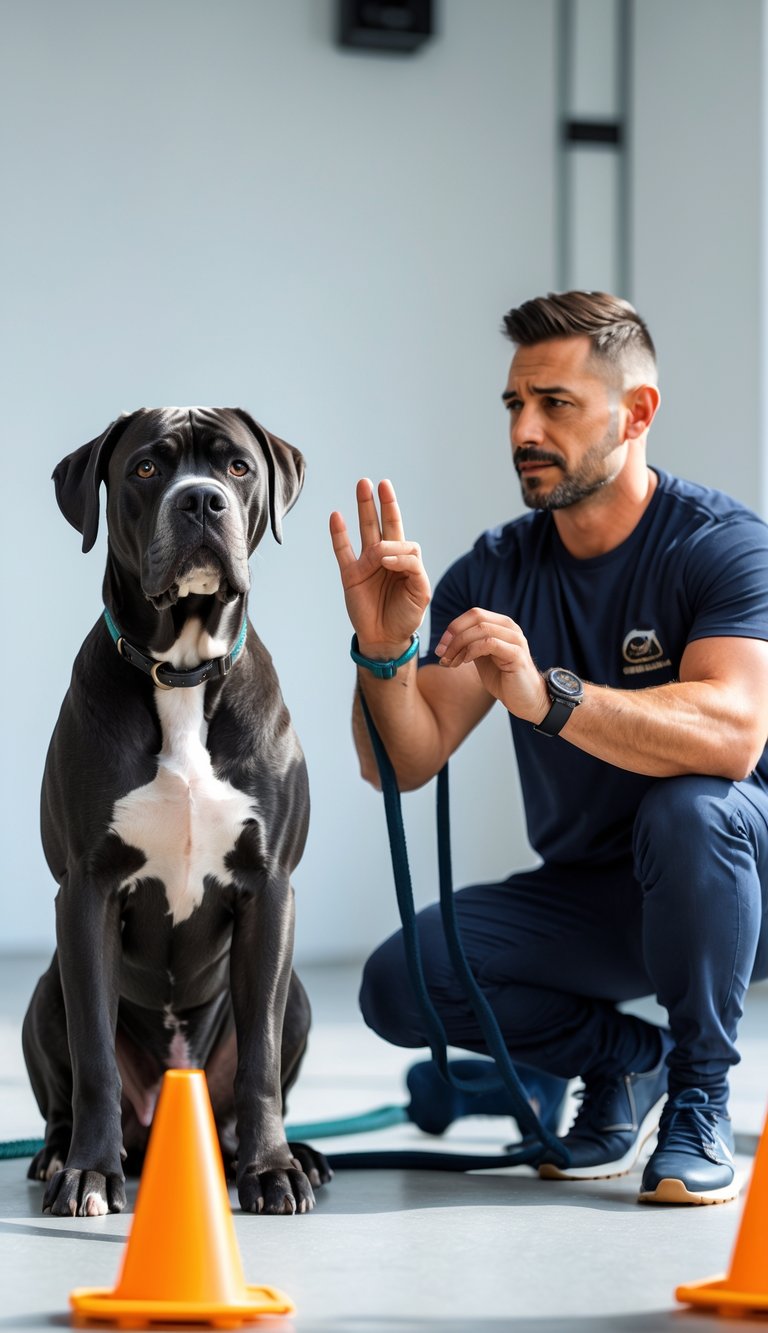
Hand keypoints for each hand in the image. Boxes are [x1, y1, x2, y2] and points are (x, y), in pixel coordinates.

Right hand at [330, 479, 430, 656]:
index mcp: (406, 562)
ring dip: (364, 508)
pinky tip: (337, 516)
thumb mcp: (420, 593)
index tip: (391, 565)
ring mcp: (367, 565)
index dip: (399, 550)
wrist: (386, 638)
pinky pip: (342, 550)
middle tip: (381, 483)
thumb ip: (412, 569)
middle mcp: (386, 558)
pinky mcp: (350, 574)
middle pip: (385, 524)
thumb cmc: (406, 616)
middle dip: (384, 503)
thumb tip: (388, 554)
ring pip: (365, 530)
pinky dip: (339, 534)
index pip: (404, 543)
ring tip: (363, 485)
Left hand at [435, 609, 549, 721]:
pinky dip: (472, 651)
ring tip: (451, 662)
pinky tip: (465, 662)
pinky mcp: (517, 654)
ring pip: (481, 629)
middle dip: (453, 635)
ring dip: (460, 645)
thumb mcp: (482, 657)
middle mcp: (510, 628)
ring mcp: (515, 639)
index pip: (473, 614)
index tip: (440, 647)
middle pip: (476, 617)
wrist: (525, 699)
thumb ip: (470, 644)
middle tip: (441, 654)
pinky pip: (489, 643)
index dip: (453, 627)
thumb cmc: (503, 679)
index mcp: (501, 625)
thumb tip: (447, 640)